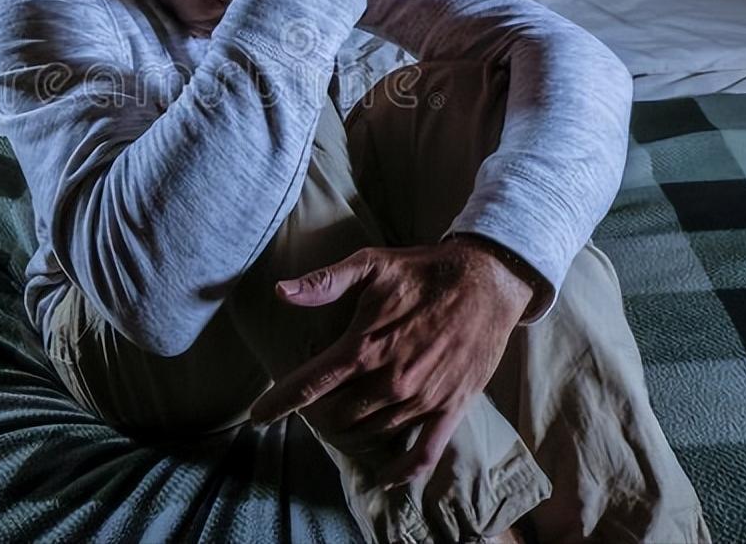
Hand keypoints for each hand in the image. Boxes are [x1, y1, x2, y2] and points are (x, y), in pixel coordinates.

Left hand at [250, 238, 533, 488]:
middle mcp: (390, 380)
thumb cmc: (423, 270)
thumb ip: (325, 283)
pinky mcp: (451, 408)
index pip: (310, 384)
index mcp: (365, 346)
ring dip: (355, 431)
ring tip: (347, 420)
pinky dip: (403, 472)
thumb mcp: (371, 264)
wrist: (487, 280)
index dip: (279, 402)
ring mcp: (421, 398)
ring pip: (373, 432)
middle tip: (319, 402)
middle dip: (321, 412)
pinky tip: (387, 480)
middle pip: (338, 415)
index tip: (259, 415)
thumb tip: (281, 292)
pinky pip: (424, 453)